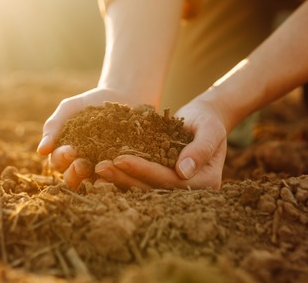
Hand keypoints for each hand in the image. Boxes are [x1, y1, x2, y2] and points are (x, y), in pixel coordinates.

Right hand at [38, 87, 138, 188]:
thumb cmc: (89, 103)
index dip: (62, 158)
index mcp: (64, 152)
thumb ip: (53, 127)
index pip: (58, 162)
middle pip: (71, 178)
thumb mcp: (68, 109)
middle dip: (74, 172)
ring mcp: (99, 168)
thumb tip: (40, 151)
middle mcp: (79, 164)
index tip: (71, 150)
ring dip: (93, 178)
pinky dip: (113, 177)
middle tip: (82, 163)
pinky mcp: (118, 169)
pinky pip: (113, 178)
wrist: (120, 97)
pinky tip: (116, 170)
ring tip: (99, 167)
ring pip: (91, 182)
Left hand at [93, 99, 227, 189]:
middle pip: (153, 188)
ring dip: (119, 179)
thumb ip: (201, 149)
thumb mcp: (210, 129)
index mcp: (205, 182)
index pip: (169, 180)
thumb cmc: (208, 120)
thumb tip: (184, 171)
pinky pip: (140, 181)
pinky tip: (101, 171)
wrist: (205, 118)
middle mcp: (189, 190)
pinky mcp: (160, 180)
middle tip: (100, 167)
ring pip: (144, 187)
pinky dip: (121, 176)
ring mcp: (174, 187)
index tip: (120, 159)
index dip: (144, 170)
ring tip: (97, 169)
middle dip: (125, 177)